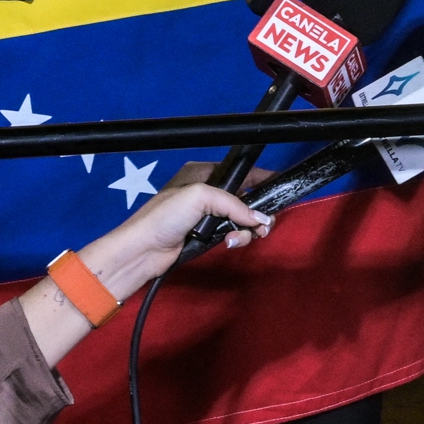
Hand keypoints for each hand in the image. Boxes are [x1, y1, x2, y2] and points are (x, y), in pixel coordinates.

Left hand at [93, 173, 270, 294]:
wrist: (142, 251)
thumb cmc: (163, 217)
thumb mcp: (200, 197)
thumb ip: (233, 203)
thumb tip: (259, 219)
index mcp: (202, 174)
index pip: (240, 172)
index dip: (261, 178)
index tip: (281, 184)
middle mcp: (206, 192)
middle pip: (245, 198)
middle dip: (257, 212)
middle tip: (264, 225)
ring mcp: (206, 215)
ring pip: (241, 219)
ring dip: (247, 228)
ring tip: (242, 237)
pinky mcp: (205, 235)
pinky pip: (232, 233)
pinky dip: (237, 238)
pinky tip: (231, 242)